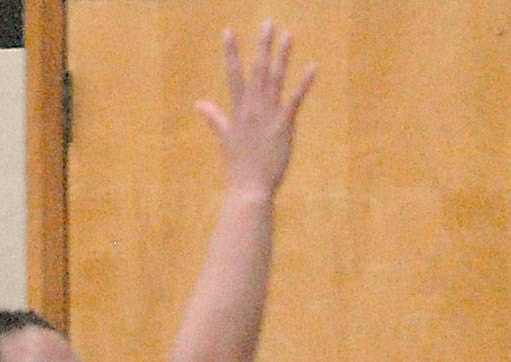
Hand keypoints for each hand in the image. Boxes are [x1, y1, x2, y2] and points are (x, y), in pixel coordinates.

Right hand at [196, 21, 315, 196]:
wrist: (249, 189)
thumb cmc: (237, 167)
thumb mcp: (224, 138)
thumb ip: (213, 117)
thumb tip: (198, 104)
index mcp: (238, 110)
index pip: (233, 75)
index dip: (231, 52)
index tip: (228, 31)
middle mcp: (252, 108)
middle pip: (257, 70)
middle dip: (262, 46)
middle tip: (267, 23)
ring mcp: (268, 115)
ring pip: (276, 79)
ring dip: (282, 56)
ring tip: (288, 35)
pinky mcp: (283, 125)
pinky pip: (295, 99)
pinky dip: (304, 83)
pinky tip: (312, 66)